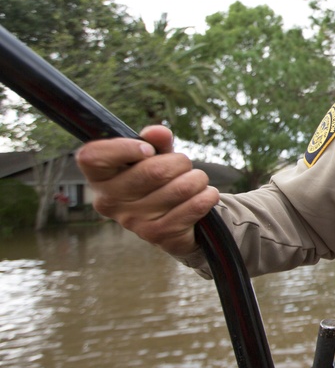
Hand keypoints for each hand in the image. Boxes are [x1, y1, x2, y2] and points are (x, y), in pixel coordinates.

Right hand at [75, 125, 218, 256]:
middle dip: (180, 162)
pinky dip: (207, 196)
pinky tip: (206, 195)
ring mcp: (132, 221)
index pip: (93, 156)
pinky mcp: (157, 235)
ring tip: (197, 181)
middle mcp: (109, 201)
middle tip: (184, 165)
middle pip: (153, 170)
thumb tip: (158, 132)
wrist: (171, 223)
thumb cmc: (156, 181)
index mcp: (99, 177)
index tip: (148, 150)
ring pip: (180, 188)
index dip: (124, 148)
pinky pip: (193, 207)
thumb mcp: (154, 157)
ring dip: (197, 179)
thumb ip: (154, 141)